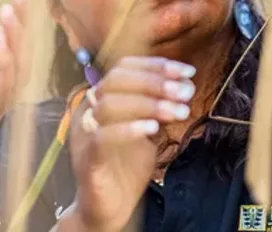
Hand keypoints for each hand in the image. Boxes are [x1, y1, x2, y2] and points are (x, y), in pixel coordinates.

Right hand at [68, 57, 195, 231]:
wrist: (107, 207)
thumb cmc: (125, 167)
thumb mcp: (144, 130)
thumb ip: (155, 109)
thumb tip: (182, 85)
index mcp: (100, 99)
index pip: (122, 68)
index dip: (155, 65)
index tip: (186, 71)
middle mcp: (88, 110)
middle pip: (115, 80)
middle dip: (155, 82)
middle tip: (186, 91)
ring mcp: (84, 133)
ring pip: (110, 104)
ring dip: (149, 104)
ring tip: (179, 111)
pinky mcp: (88, 157)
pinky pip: (103, 136)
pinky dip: (129, 128)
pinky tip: (153, 129)